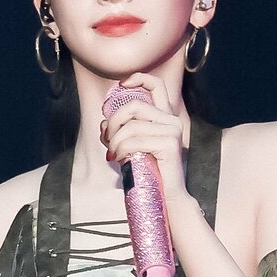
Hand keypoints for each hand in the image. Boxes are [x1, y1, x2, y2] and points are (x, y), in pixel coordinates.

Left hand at [100, 73, 187, 202]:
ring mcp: (172, 131)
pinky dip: (121, 150)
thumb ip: (120, 131)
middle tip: (107, 138)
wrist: (166, 197)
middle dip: (114, 120)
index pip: (157, 86)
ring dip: (115, 140)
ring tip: (112, 154)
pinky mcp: (169, 144)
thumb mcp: (132, 146)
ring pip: (131, 125)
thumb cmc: (148, 173)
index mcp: (165, 118)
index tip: (121, 84)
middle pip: (134, 105)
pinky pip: (135, 140)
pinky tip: (120, 159)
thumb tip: (104, 122)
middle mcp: (172, 120)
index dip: (138, 79)